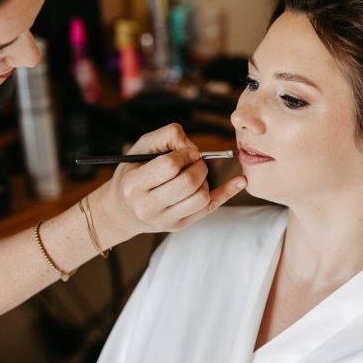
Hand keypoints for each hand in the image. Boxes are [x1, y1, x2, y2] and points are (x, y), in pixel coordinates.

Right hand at [94, 123, 245, 239]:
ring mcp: (164, 220)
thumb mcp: (140, 148)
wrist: (122, 210)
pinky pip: (209, 208)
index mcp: (134, 185)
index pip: (170, 165)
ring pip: (201, 196)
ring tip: (194, 174)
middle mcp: (147, 206)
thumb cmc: (133, 172)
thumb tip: (194, 146)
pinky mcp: (179, 226)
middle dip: (198, 165)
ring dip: (205, 179)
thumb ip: (166, 136)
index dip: (184, 153)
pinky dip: (226, 193)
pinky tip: (240, 182)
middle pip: (188, 182)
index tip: (187, 150)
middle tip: (194, 160)